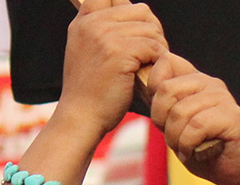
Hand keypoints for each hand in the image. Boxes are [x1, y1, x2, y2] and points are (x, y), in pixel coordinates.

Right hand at [59, 0, 167, 139]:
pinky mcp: (120, 52)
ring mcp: (105, 36)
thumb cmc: (90, 93)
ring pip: (150, 28)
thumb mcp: (86, 54)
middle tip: (152, 52)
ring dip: (158, 47)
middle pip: (140, 10)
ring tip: (151, 65)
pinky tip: (150, 73)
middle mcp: (92, 24)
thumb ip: (102, 32)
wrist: (81, 118)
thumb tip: (134, 17)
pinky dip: (158, 60)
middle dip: (152, 30)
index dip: (129, 9)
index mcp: (83, 22)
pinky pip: (154, 46)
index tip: (136, 30)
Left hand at [146, 53, 239, 184]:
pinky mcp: (233, 117)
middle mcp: (210, 84)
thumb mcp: (175, 125)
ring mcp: (223, 98)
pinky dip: (188, 145)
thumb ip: (163, 106)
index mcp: (195, 81)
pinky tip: (194, 153)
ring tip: (185, 148)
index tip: (161, 115)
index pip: (166, 62)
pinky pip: (196, 126)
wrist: (237, 172)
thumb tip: (139, 84)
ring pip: (180, 112)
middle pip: (166, 90)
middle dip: (161, 120)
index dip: (153, 89)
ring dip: (175, 138)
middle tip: (173, 138)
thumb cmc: (203, 149)